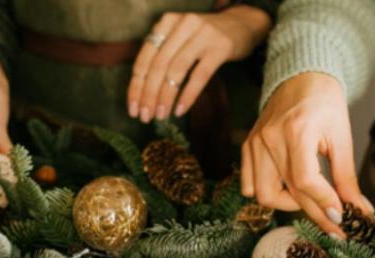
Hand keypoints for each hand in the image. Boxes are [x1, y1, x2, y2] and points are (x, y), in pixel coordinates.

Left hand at [127, 5, 269, 121]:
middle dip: (149, 95)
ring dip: (166, 97)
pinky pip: (199, 76)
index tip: (132, 109)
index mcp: (166, 23)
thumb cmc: (205, 37)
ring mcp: (202, 35)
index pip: (144, 59)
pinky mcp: (220, 48)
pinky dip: (188, 95)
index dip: (136, 86)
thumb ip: (162, 55)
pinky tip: (180, 110)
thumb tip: (143, 93)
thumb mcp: (179, 38)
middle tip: (145, 117)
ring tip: (161, 115)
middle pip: (158, 66)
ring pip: (176, 71)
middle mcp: (182, 25)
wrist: (242, 24)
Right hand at [241, 72, 372, 237]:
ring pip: (262, 194)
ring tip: (310, 201)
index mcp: (297, 131)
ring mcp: (255, 143)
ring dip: (287, 206)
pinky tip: (288, 190)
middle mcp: (270, 138)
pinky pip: (249, 183)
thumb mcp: (342, 136)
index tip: (342, 217)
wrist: (300, 76)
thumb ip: (346, 176)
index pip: (305, 180)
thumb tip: (358, 209)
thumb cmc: (324, 101)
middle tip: (336, 226)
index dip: (324, 203)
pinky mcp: (248, 146)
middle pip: (287, 192)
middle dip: (315, 214)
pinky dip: (267, 193)